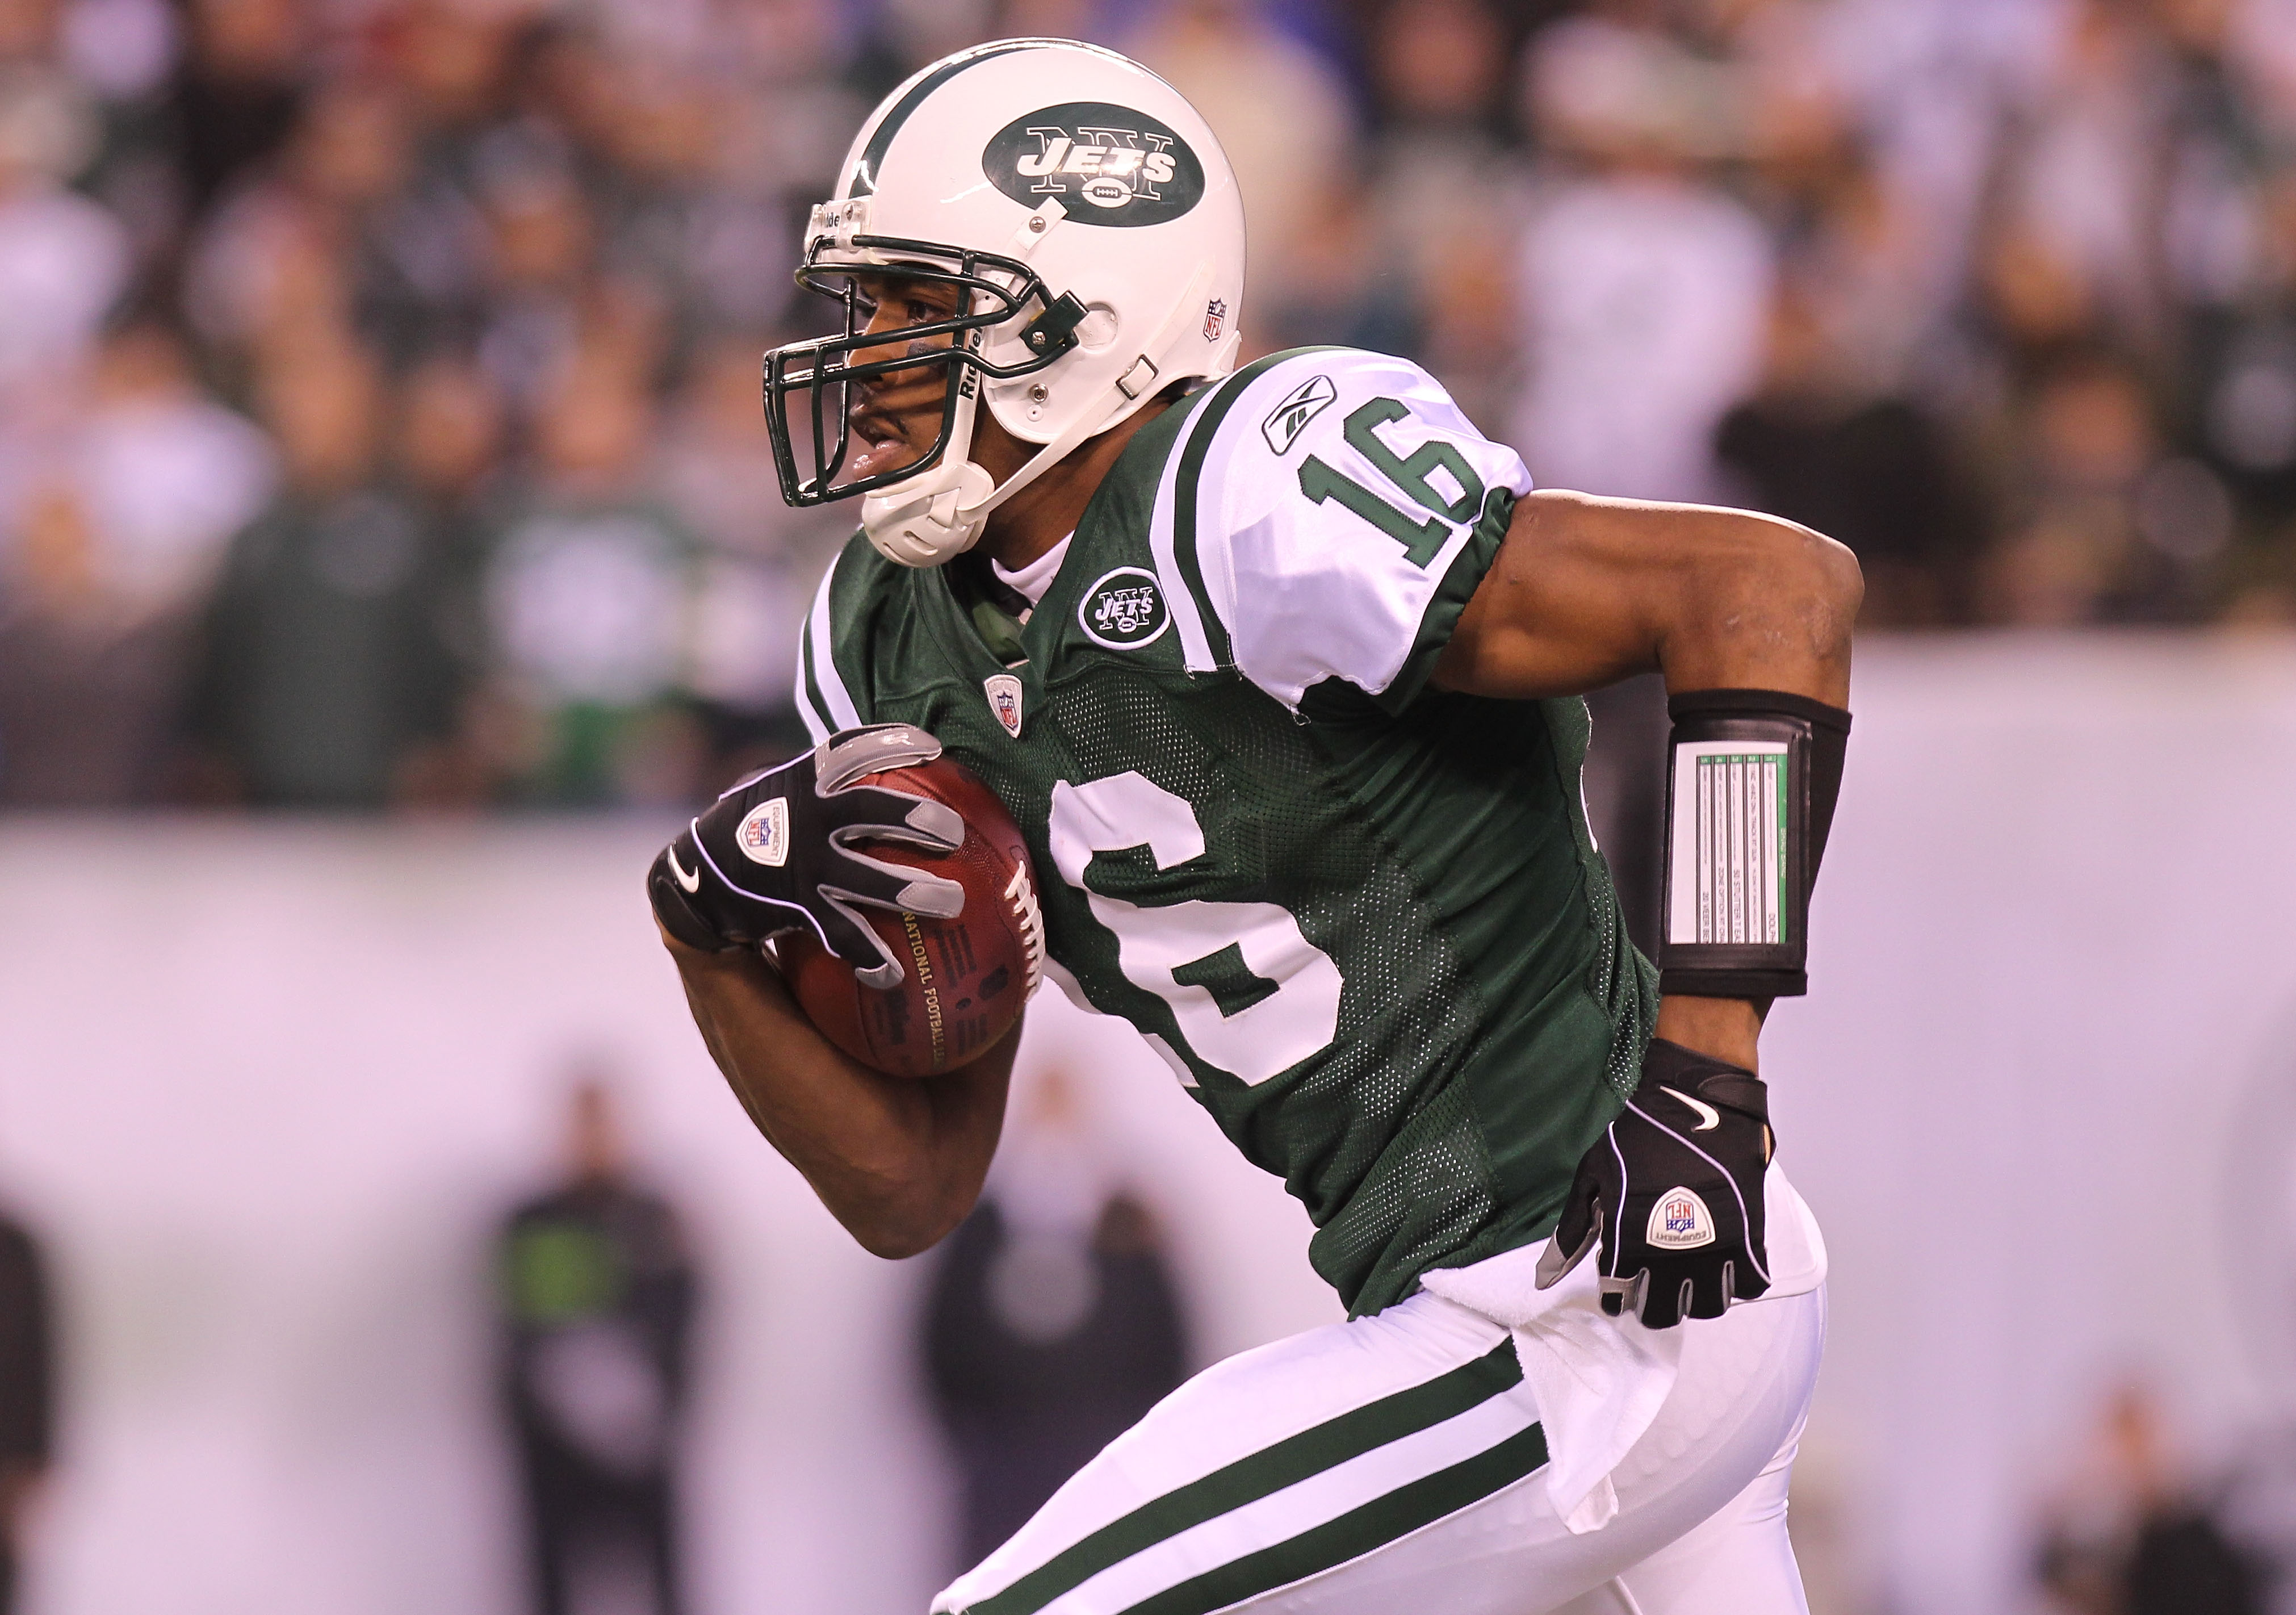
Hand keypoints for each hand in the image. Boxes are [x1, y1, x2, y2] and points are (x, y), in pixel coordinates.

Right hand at [648, 725, 965, 986]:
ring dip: (912, 890)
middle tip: (953, 831)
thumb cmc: (756, 827)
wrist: (697, 879)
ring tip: (954, 900)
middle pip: (871, 809)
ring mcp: (803, 864)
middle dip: (916, 817)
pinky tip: (894, 975)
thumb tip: (882, 770)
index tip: (933, 747)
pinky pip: (842, 934)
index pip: (852, 749)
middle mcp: (806, 818)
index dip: (892, 743)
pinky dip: (869, 955)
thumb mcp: (779, 789)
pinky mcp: (796, 907)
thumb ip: (821, 779)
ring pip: (866, 878)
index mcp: (805, 781)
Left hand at [1534, 1038, 1773, 1327]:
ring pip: (1707, 1306)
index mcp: (1627, 1242)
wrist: (1696, 1103)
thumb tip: (1544, 1278)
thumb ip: (1571, 1230)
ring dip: (1695, 1298)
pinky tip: (1724, 1265)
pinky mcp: (1749, 1237)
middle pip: (1662, 1314)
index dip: (1616, 1294)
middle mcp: (1670, 1256)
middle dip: (1653, 1304)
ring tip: (1689, 1276)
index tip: (1620, 1281)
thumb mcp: (1593, 1177)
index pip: (1617, 1297)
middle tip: (1653, 1284)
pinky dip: (1738, 1282)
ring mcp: (1713, 1249)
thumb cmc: (1639, 1139)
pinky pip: (1749, 1284)